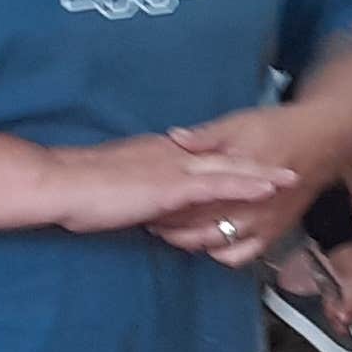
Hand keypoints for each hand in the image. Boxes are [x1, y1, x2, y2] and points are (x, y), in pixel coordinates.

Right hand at [60, 129, 300, 241]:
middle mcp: (170, 156)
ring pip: (228, 168)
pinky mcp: (172, 187)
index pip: (200, 154)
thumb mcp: (113, 185)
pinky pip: (218, 186)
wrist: (60, 183)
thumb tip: (142, 197)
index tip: (251, 157)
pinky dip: (245, 186)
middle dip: (255, 161)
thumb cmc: (78, 189)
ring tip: (290, 175)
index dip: (228, 156)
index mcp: (156, 154)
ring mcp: (173, 169)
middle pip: (223, 157)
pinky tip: (267, 189)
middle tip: (285, 163)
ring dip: (261, 173)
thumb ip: (133, 187)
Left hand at [141, 113, 320, 268]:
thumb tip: (173, 138)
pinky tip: (209, 242)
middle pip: (198, 226)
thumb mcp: (238, 123)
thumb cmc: (278, 128)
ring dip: (191, 242)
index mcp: (236, 176)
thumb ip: (204, 136)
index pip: (191, 199)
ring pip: (215, 245)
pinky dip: (221, 253)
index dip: (163, 205)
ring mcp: (262, 223)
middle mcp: (249, 205)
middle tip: (150, 221)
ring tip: (174, 232)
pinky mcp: (273, 233)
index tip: (143, 202)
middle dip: (170, 227)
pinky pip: (241, 256)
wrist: (322, 142)